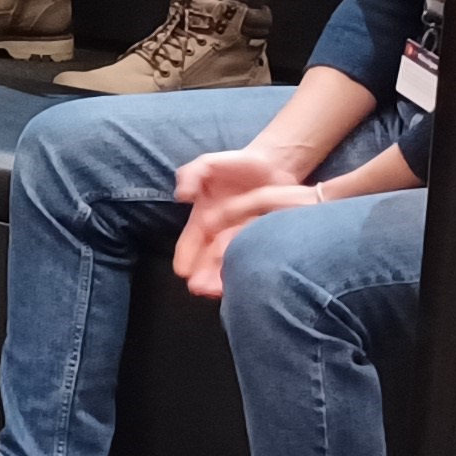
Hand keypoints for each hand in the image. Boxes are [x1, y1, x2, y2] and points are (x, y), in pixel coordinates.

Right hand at [169, 146, 323, 297]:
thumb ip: (192, 174)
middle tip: (200, 290)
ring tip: (220, 292)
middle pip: (207, 261)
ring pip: (229, 266)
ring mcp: (240, 242)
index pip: (190, 242)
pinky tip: (247, 285)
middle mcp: (219, 236)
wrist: (274, 166)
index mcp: (202, 219)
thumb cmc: (237, 165)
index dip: (185, 257)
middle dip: (202, 276)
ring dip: (222, 280)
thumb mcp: (209, 163)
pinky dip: (247, 274)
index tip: (182, 272)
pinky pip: (253, 261)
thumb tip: (182, 195)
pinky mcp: (262, 243)